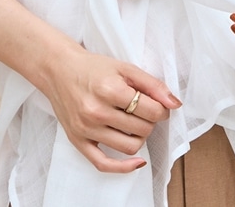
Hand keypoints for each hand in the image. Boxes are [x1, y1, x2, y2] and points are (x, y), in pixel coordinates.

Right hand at [43, 46, 181, 172]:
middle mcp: (96, 111)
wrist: (59, 70)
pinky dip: (124, 167)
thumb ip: (152, 85)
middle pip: (142, 129)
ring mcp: (86, 129)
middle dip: (150, 120)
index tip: (158, 104)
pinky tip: (137, 161)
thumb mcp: (125, 68)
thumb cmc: (93, 67)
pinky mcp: (78, 141)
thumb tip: (175, 104)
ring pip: (129, 147)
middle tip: (145, 110)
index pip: (151, 111)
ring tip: (135, 123)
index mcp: (110, 90)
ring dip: (140, 137)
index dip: (161, 108)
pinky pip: (104, 164)